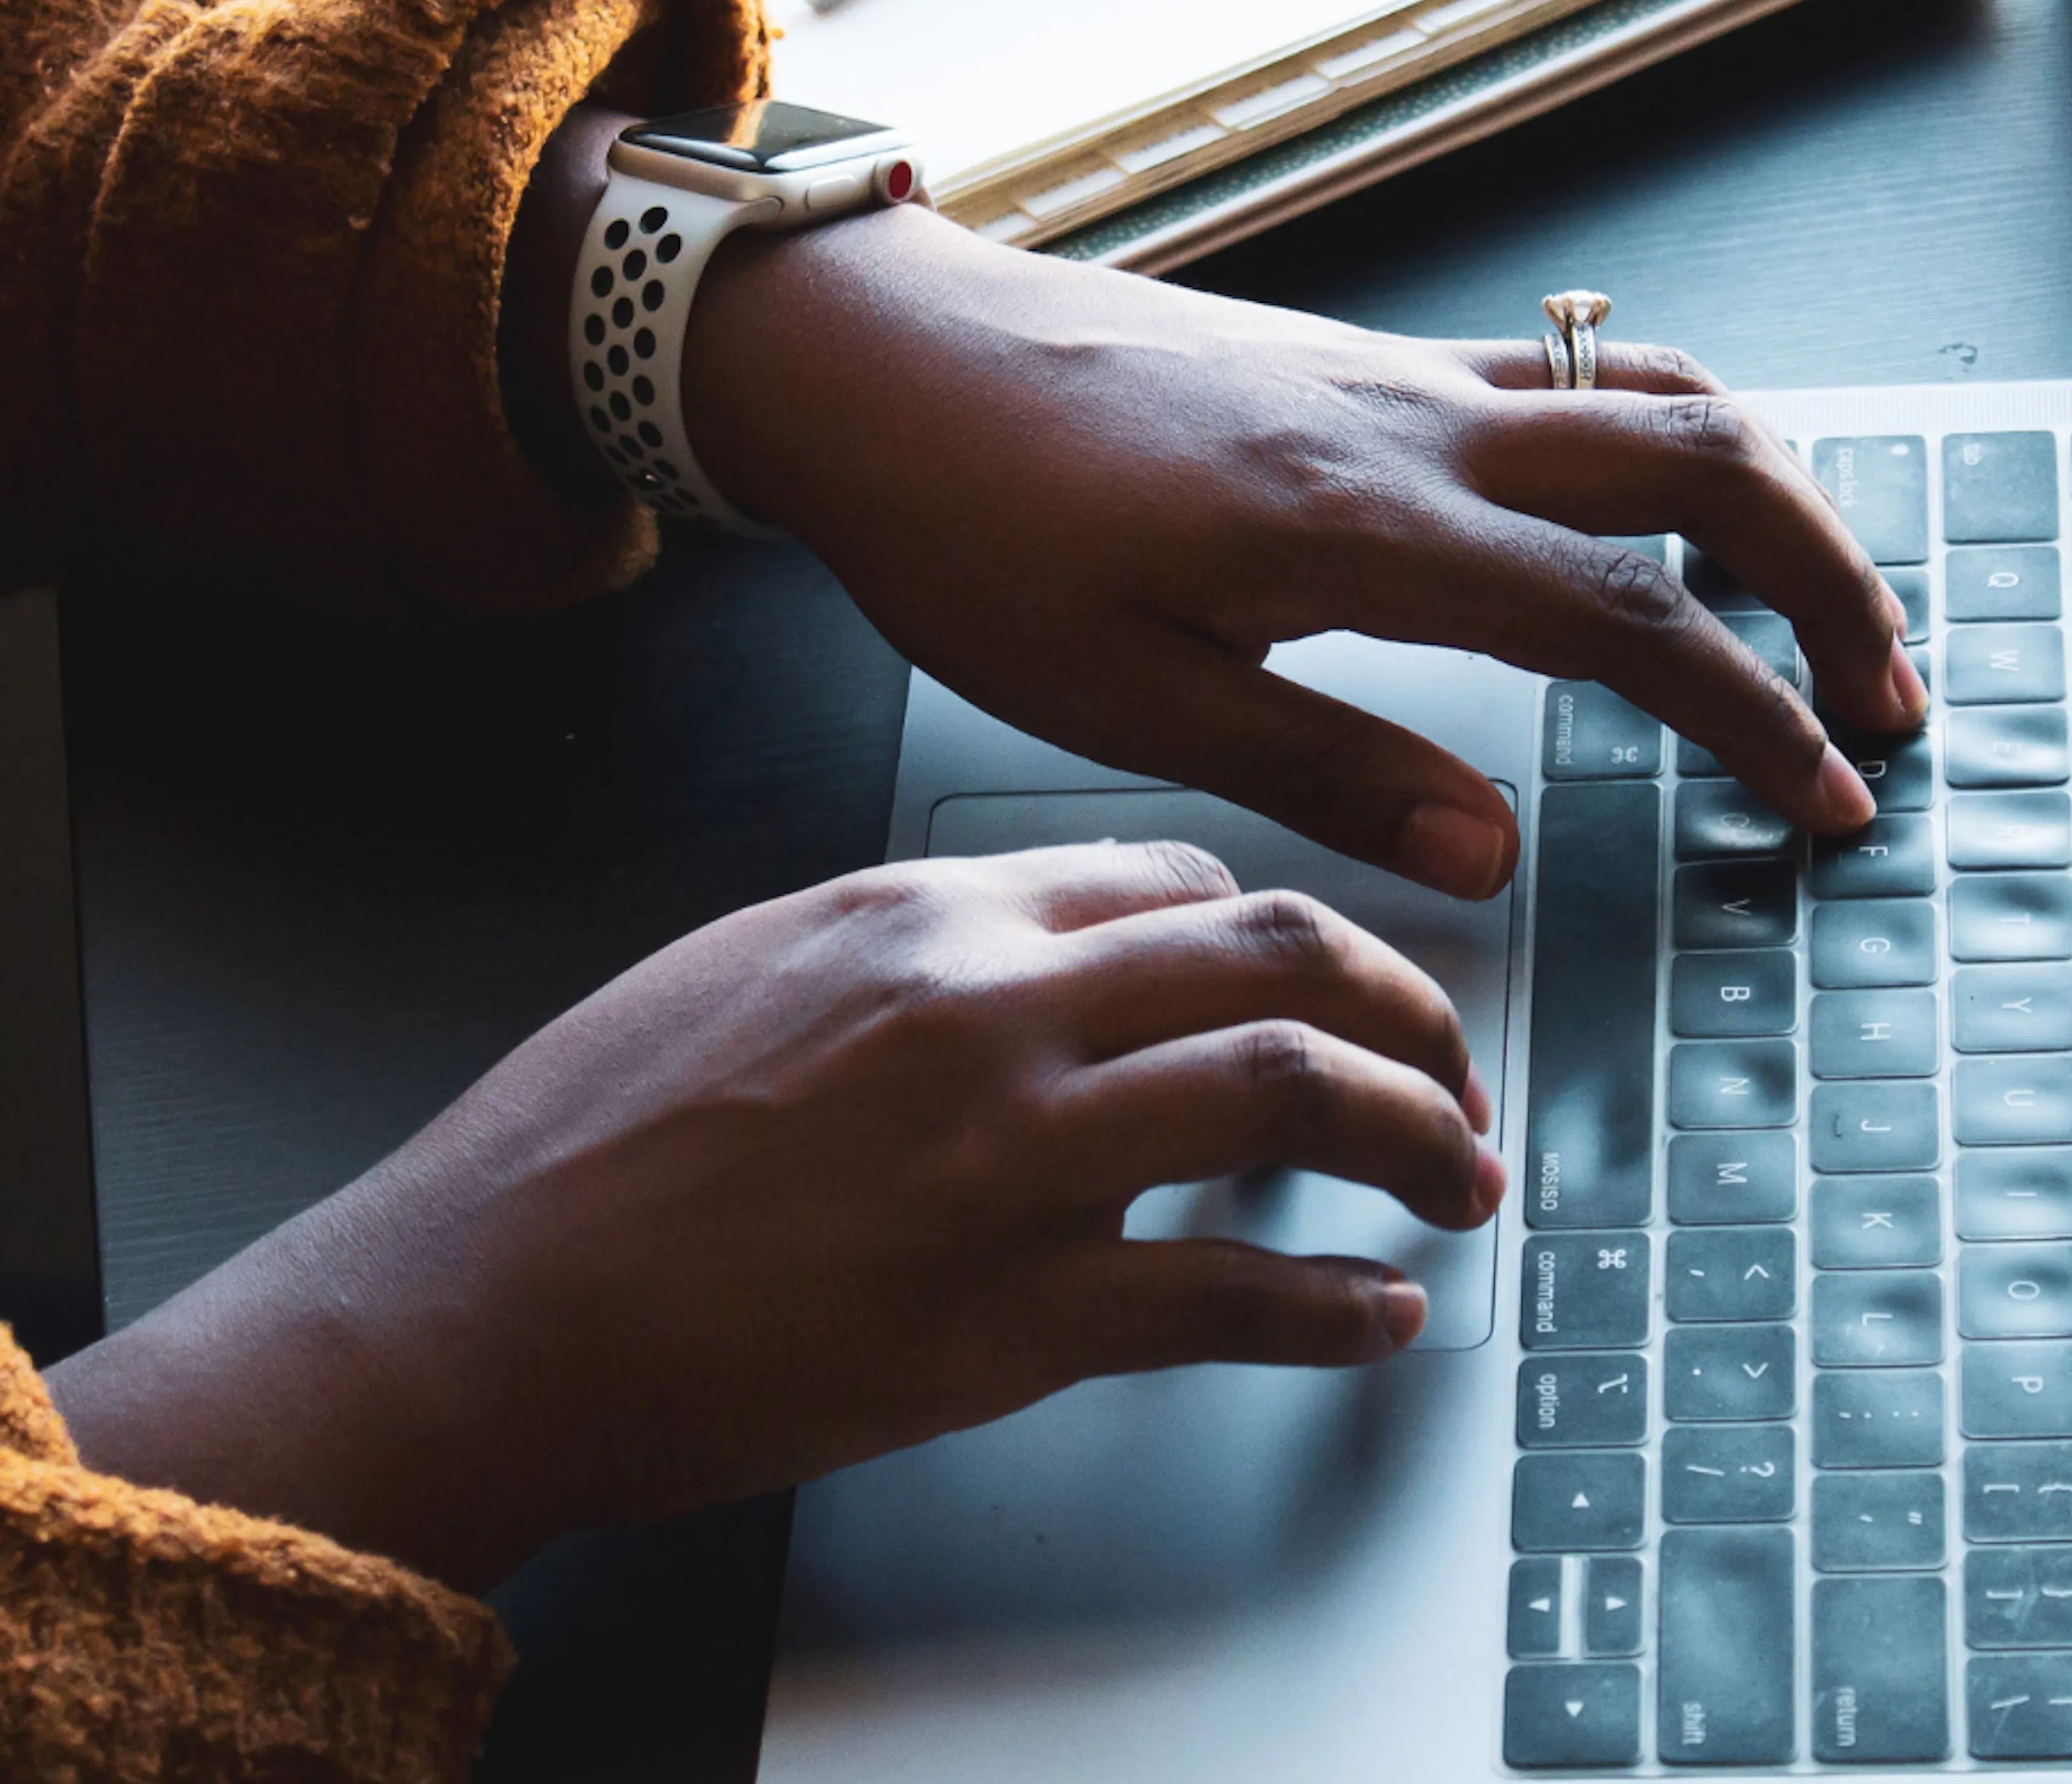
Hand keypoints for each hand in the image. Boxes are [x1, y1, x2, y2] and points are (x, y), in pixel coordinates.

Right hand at [46, 843, 1497, 1593]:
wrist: (482, 1303)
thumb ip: (918, 937)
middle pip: (1281, 954)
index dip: (1284, 931)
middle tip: (1457, 1066)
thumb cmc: (590, 1135)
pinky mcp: (1008, 1321)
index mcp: (926, 910)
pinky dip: (1335, 1312)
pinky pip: (1229, 1298)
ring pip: (1295, 1094)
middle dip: (1411, 1006)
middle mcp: (991, 1006)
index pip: (1180, 878)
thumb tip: (1056, 941)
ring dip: (1420, 1136)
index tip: (1323, 982)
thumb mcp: (755, 959)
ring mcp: (1012, 1160)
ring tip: (1463, 1177)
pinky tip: (1378, 1317)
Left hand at [683, 195, 1923, 897]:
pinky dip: (1664, 436)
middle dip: (1830, 573)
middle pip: (1704, 458)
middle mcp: (1415, 423)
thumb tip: (1497, 850)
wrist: (887, 363)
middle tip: (1884, 694)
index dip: (1754, 714)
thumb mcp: (1127, 698)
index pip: (1631, 617)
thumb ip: (1328, 770)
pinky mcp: (1361, 357)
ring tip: (1813, 599)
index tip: (1827, 800)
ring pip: (1650, 390)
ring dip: (1767, 489)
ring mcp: (1397, 371)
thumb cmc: (974, 531)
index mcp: (1366, 526)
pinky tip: (1653, 514)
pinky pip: (1567, 372)